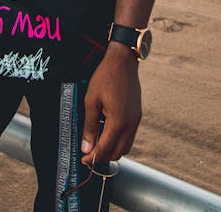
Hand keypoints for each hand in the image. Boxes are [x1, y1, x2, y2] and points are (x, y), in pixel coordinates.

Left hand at [81, 46, 141, 164]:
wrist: (123, 61)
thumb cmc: (105, 77)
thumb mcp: (91, 100)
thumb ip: (89, 126)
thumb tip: (86, 148)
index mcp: (118, 122)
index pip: (105, 150)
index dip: (92, 158)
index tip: (83, 159)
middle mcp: (130, 125)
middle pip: (117, 153)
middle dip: (102, 156)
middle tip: (88, 152)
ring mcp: (136, 121)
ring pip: (125, 147)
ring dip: (111, 150)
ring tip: (97, 143)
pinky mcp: (137, 116)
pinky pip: (129, 137)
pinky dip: (119, 141)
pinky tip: (107, 132)